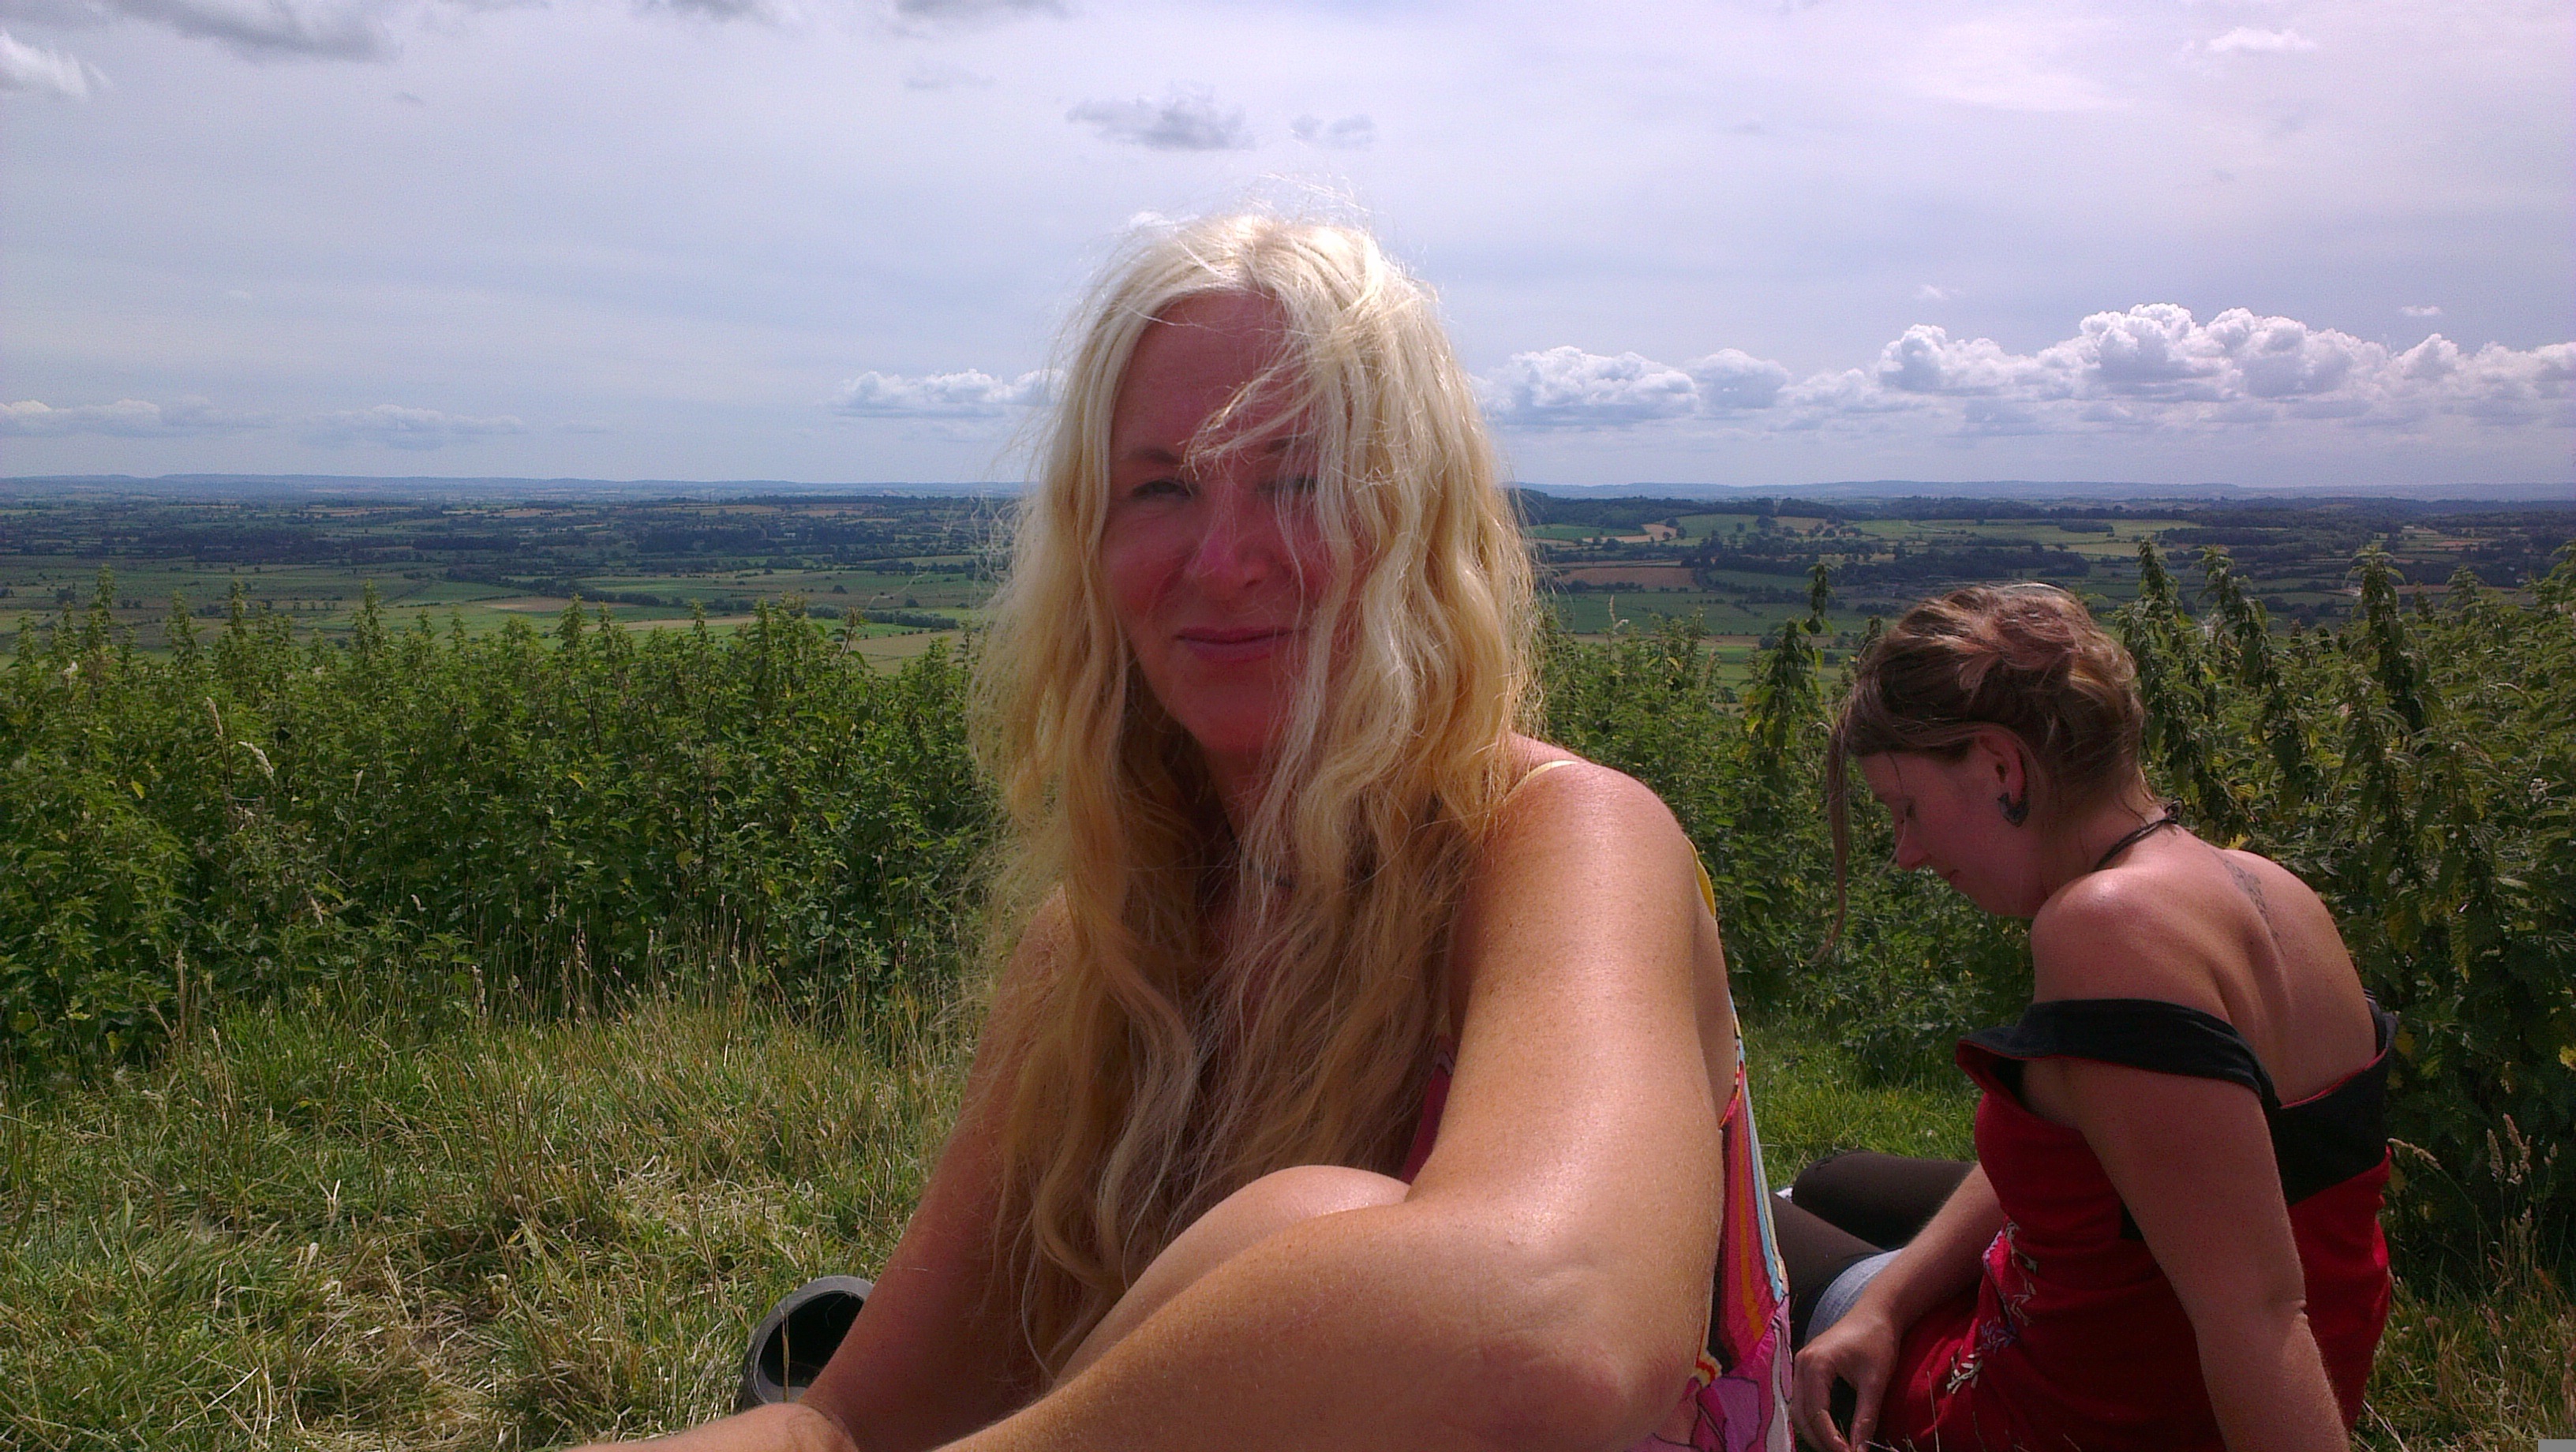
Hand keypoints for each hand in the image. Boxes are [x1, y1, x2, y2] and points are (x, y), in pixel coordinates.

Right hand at [1791, 1305, 1898, 1451]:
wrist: (1876, 1311)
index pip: (1816, 1413)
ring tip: (1836, 1446)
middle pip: (1800, 1413)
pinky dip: (1813, 1417)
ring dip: (1814, 1430)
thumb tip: (1860, 1451)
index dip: (1831, 1439)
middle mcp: (1801, 1364)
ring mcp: (1801, 1363)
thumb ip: (1866, 1418)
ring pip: (1798, 1407)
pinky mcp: (1807, 1366)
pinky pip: (1803, 1398)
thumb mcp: (1875, 1381)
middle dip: (1819, 1439)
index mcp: (1815, 1365)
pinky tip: (1830, 1429)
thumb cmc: (1877, 1341)